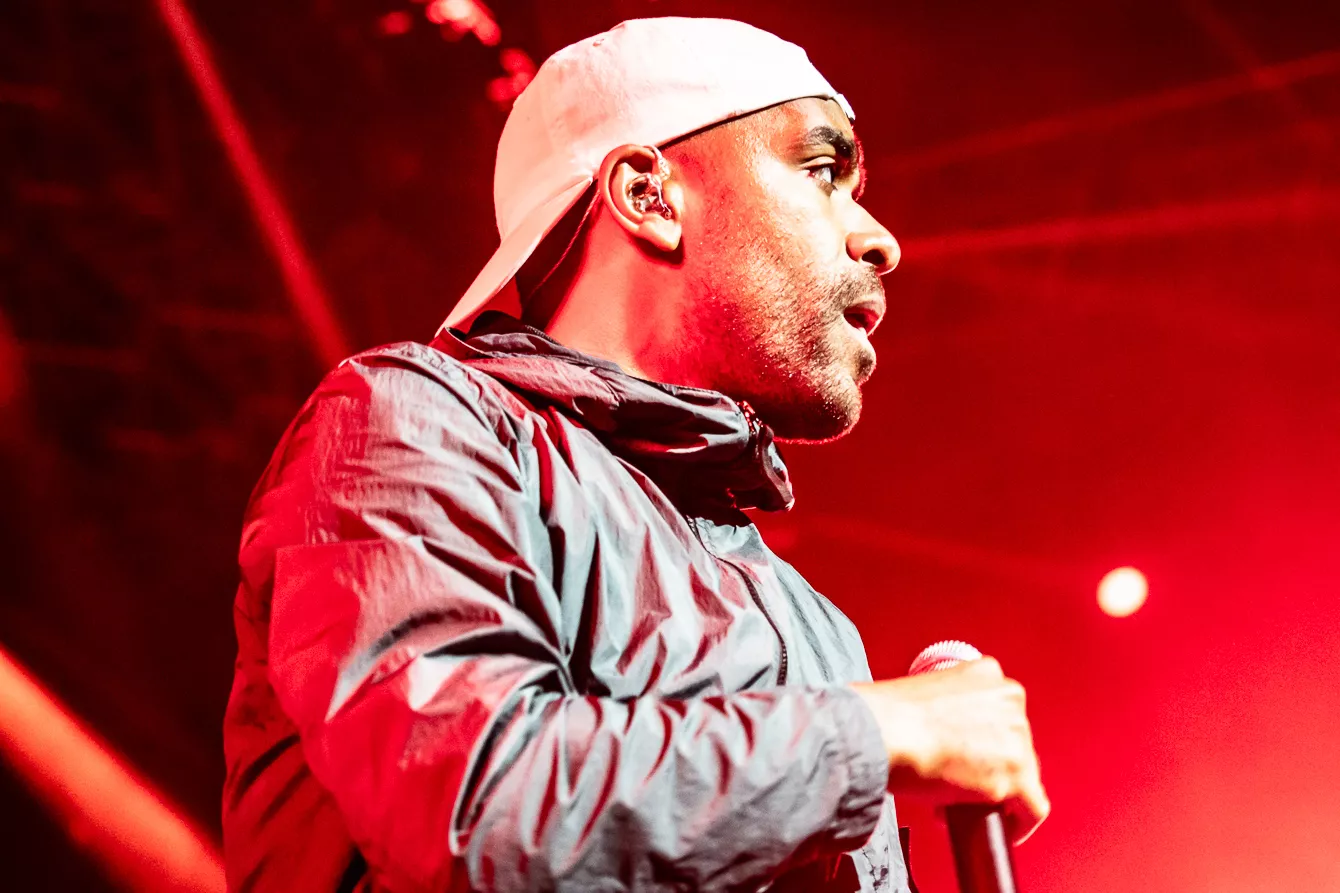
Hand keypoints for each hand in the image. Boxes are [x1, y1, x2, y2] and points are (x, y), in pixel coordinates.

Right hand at [850, 657, 1048, 842]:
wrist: (881, 732)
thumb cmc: (886, 716)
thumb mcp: (924, 693)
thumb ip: (950, 710)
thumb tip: (950, 740)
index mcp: (986, 673)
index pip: (999, 713)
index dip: (982, 740)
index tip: (966, 754)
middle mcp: (1009, 700)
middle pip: (1014, 744)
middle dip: (989, 766)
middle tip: (958, 781)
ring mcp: (1016, 738)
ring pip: (1024, 774)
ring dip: (995, 792)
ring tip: (960, 802)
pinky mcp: (1016, 776)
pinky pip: (1033, 808)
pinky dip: (1019, 824)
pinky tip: (998, 828)